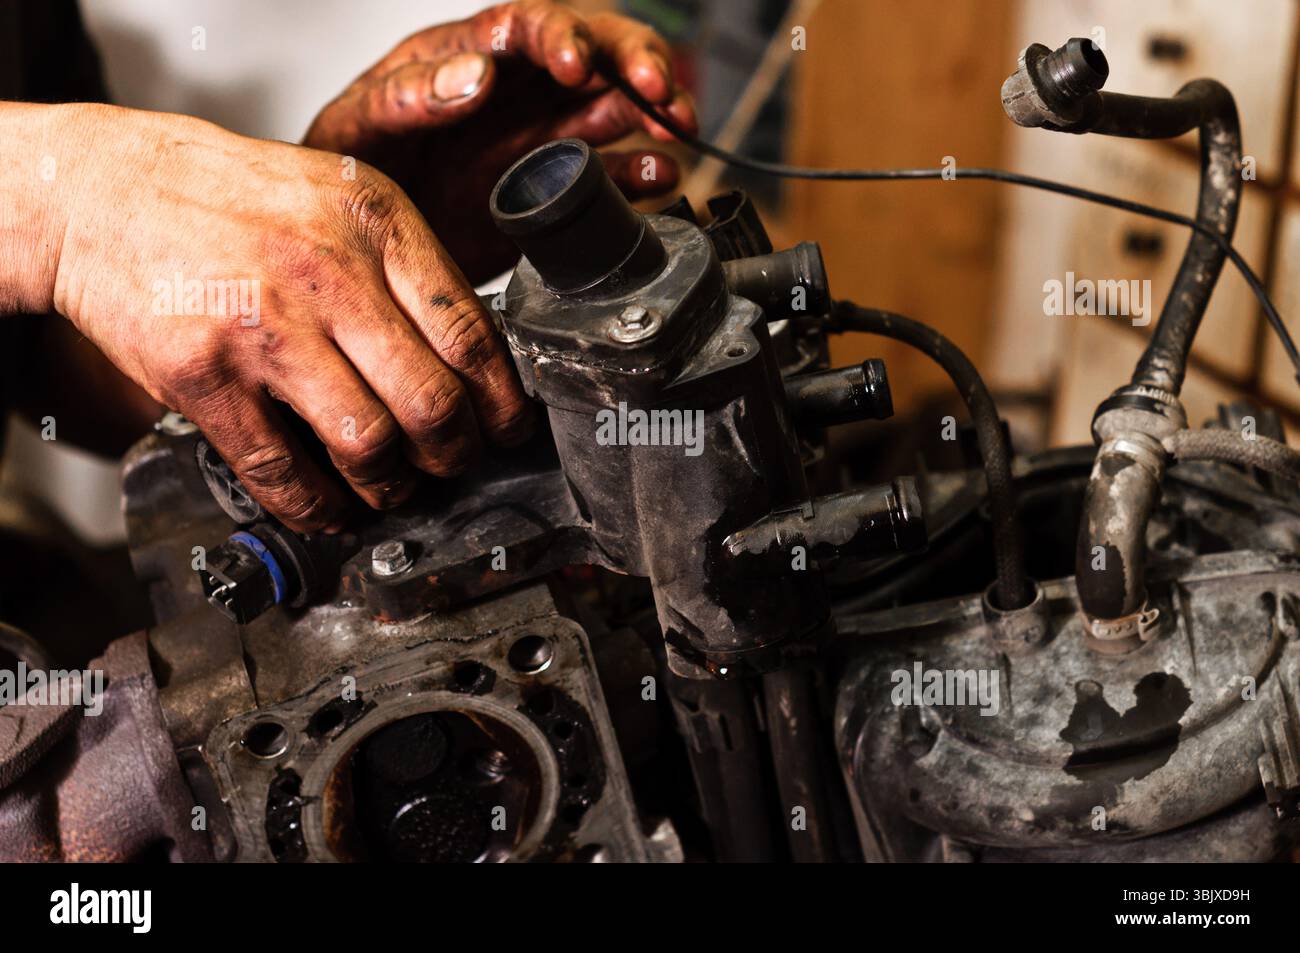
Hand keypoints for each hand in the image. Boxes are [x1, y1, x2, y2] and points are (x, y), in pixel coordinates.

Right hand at [41, 103, 532, 531]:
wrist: (102, 190)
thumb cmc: (231, 198)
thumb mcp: (339, 197)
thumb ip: (405, 266)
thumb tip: (472, 356)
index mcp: (376, 224)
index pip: (471, 335)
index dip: (502, 403)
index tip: (508, 430)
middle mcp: (328, 274)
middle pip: (431, 401)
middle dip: (454, 454)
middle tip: (452, 464)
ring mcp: (264, 327)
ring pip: (367, 444)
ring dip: (390, 487)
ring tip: (392, 488)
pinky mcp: (204, 375)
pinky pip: (281, 470)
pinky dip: (316, 507)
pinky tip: (329, 508)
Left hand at [304, 0, 697, 282]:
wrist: (355, 245)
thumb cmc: (354, 167)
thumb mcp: (360, 125)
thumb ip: (410, 96)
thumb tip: (476, 75)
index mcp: (468, 56)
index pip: (528, 26)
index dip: (562, 38)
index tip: (576, 64)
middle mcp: (517, 90)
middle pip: (594, 54)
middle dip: (634, 64)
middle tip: (659, 90)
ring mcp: (543, 138)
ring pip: (617, 108)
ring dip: (653, 113)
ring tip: (674, 129)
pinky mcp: (558, 191)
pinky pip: (614, 174)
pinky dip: (643, 173)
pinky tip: (659, 177)